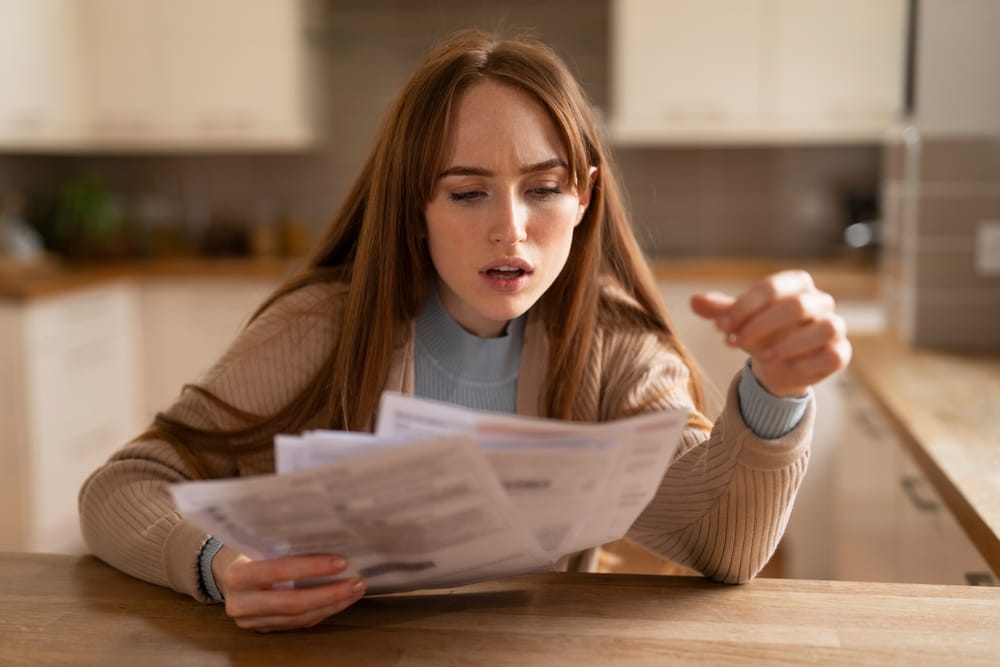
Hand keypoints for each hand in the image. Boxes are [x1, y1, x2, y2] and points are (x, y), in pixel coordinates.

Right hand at [212, 548, 366, 631]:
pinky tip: (339, 600)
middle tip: (358, 582)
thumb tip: (329, 535)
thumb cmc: (246, 550)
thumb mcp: (256, 542)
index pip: (279, 571)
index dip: (312, 568)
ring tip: (355, 590)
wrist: (223, 575)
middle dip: (330, 593)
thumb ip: (282, 543)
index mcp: (238, 575)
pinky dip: (322, 612)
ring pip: (300, 618)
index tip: (342, 562)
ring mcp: (252, 622)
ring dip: (332, 605)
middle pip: (294, 603)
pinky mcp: (263, 630)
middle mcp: (241, 604)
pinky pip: (299, 624)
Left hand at [690, 270, 851, 396]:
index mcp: (795, 284)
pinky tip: (787, 367)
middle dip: (761, 325)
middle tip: (733, 342)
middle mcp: (819, 301)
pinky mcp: (840, 353)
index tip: (720, 327)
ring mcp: (834, 326)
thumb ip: (719, 310)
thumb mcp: (737, 321)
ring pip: (824, 327)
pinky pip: (833, 354)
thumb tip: (694, 301)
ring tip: (763, 356)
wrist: (778, 365)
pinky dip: (809, 361)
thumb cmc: (760, 333)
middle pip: (796, 306)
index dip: (744, 307)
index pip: (771, 288)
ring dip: (789, 343)